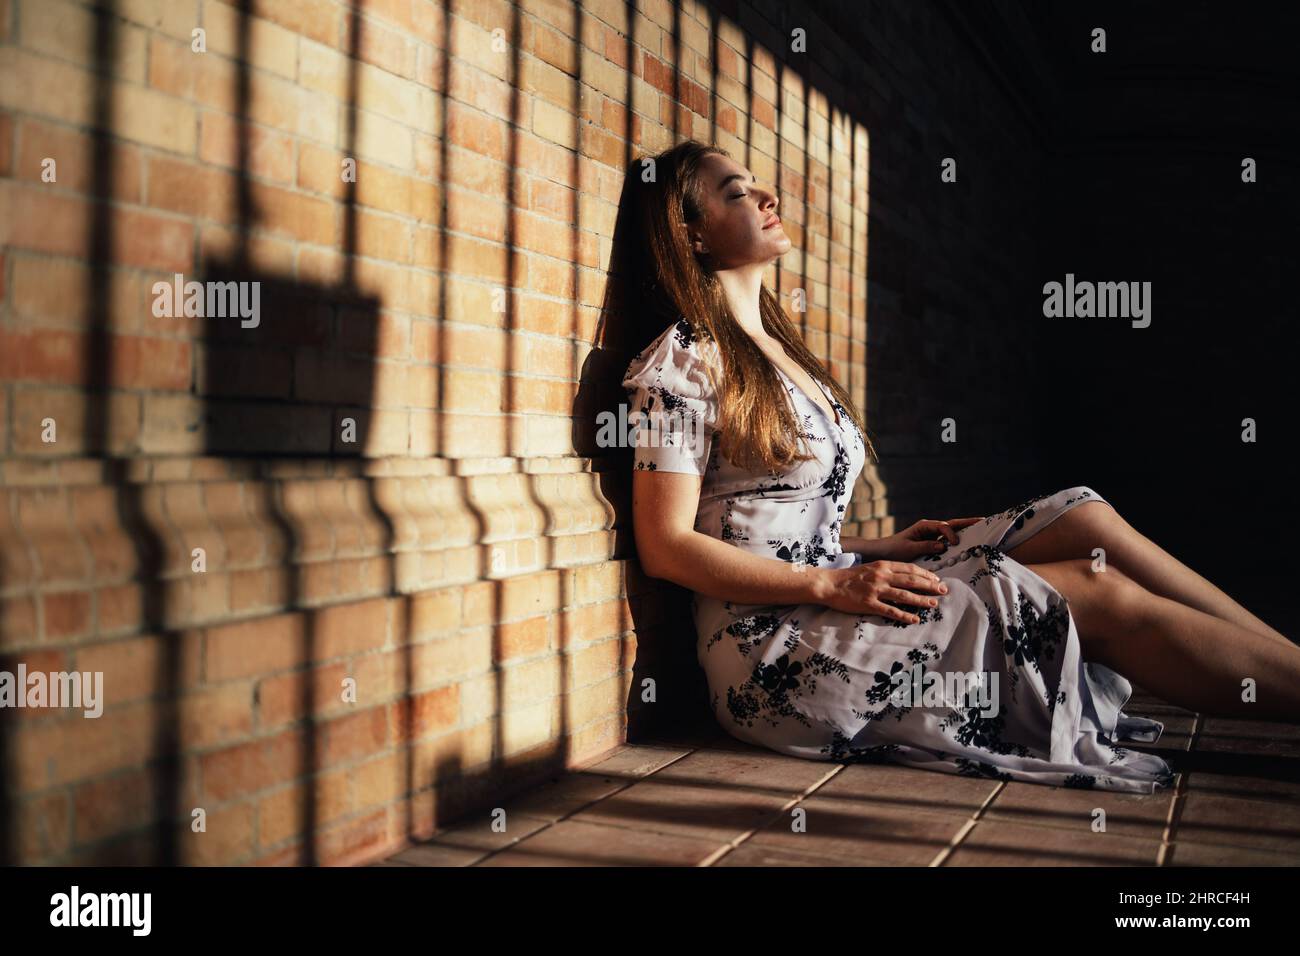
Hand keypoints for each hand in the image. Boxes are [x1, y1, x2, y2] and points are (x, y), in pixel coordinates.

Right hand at [819, 560, 949, 623]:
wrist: (829, 584)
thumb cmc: (850, 577)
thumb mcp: (870, 567)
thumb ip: (886, 570)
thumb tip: (905, 576)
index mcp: (883, 565)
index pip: (910, 569)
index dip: (926, 574)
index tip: (937, 580)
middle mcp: (882, 576)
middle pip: (911, 580)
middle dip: (930, 586)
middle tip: (944, 591)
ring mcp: (875, 590)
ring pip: (904, 595)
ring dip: (921, 600)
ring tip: (934, 604)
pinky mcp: (869, 604)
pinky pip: (890, 610)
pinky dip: (904, 615)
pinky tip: (914, 619)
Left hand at [879, 516, 984, 561]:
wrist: (882, 552)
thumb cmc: (894, 550)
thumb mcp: (909, 549)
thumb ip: (926, 547)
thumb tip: (943, 546)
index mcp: (924, 526)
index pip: (942, 526)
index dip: (950, 534)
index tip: (954, 543)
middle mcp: (929, 528)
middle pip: (952, 523)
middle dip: (967, 522)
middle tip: (984, 520)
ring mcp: (932, 535)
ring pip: (952, 530)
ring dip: (965, 529)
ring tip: (981, 527)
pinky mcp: (932, 543)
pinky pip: (948, 540)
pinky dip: (959, 538)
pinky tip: (969, 541)